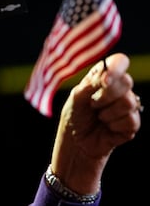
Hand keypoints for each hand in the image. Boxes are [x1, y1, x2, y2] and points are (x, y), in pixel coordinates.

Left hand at [51, 53, 141, 194]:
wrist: (76, 143)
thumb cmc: (75, 116)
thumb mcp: (76, 98)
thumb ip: (90, 84)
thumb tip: (105, 75)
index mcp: (104, 77)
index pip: (119, 62)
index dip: (117, 68)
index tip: (105, 80)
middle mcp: (119, 89)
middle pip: (127, 81)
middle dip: (106, 95)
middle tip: (93, 105)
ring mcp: (128, 106)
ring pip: (129, 102)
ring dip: (108, 113)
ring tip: (99, 118)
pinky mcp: (132, 123)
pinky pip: (131, 120)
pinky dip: (114, 126)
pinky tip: (107, 128)